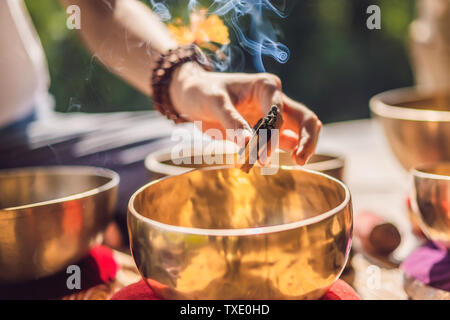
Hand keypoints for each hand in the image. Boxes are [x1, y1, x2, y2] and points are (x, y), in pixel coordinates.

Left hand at [169, 62, 321, 164]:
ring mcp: (273, 115)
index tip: (261, 156)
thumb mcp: (214, 102)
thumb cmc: (203, 92)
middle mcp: (275, 99)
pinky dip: (283, 152)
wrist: (192, 96)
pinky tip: (272, 162)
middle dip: (307, 139)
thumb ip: (232, 121)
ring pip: (299, 130)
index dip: (273, 136)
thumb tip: (248, 143)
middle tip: (301, 161)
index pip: (278, 114)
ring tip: (295, 164)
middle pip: (305, 118)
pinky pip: (283, 141)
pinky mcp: (266, 129)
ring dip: (297, 148)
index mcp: (265, 86)